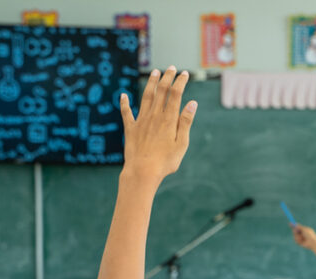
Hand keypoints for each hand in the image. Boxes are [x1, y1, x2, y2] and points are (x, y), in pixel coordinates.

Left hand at [120, 66, 197, 190]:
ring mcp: (141, 121)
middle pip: (161, 91)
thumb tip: (192, 103)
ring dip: (151, 84)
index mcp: (169, 119)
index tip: (184, 74)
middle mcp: (154, 116)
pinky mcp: (130, 129)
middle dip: (167, 78)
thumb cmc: (165, 161)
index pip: (175, 94)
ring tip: (155, 73)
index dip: (180, 82)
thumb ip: (186, 122)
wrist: (142, 171)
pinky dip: (124, 103)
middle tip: (171, 68)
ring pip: (146, 97)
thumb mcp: (181, 143)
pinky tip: (123, 96)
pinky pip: (126, 113)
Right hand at [292, 225, 315, 249]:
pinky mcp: (299, 242)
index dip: (293, 225)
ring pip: (294, 236)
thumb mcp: (304, 229)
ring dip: (297, 236)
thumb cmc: (310, 235)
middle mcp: (302, 234)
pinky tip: (302, 241)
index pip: (297, 227)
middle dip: (294, 231)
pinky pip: (295, 240)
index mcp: (304, 230)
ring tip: (302, 238)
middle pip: (294, 231)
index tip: (290, 223)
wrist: (312, 242)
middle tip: (296, 231)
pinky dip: (298, 240)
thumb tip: (295, 224)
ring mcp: (300, 238)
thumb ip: (299, 227)